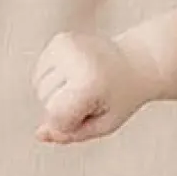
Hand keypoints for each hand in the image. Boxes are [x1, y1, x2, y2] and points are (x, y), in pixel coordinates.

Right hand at [32, 31, 159, 143]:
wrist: (138, 63)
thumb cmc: (122, 98)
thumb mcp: (105, 124)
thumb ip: (72, 134)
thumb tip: (39, 135)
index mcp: (89, 84)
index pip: (55, 116)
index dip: (68, 123)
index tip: (90, 115)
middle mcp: (75, 60)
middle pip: (45, 100)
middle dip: (64, 107)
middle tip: (94, 97)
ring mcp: (66, 46)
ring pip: (38, 85)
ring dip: (56, 92)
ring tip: (86, 85)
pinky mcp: (60, 39)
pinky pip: (40, 71)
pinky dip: (54, 78)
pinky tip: (77, 73)